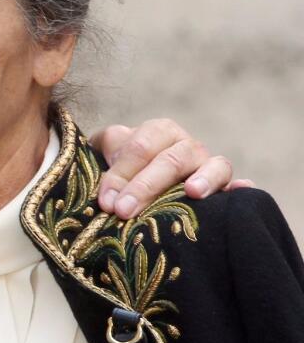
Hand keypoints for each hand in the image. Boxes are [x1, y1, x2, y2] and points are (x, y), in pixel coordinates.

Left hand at [89, 119, 253, 218]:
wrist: (141, 178)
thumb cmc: (121, 168)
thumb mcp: (105, 152)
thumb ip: (100, 152)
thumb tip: (101, 177)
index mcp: (157, 132)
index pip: (139, 147)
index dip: (120, 174)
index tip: (106, 201)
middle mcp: (185, 145)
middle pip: (170, 160)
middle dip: (144, 186)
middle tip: (123, 210)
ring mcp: (207, 164)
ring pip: (212, 165)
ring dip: (204, 177)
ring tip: (193, 192)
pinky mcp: (225, 185)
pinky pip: (238, 184)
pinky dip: (242, 187)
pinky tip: (241, 191)